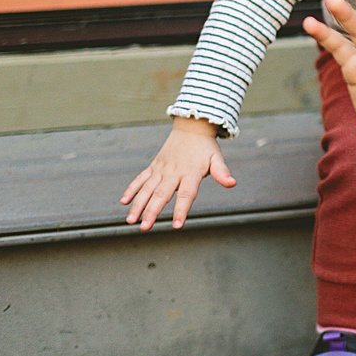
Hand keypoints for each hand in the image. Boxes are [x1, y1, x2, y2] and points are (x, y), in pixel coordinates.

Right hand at [120, 116, 235, 230]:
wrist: (191, 127)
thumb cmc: (205, 148)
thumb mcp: (216, 158)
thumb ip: (221, 172)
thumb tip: (232, 183)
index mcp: (190, 172)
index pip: (186, 194)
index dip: (181, 210)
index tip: (177, 225)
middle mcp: (173, 172)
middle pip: (161, 195)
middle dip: (152, 212)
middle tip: (145, 228)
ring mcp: (161, 169)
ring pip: (147, 189)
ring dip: (138, 205)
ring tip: (130, 221)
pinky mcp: (153, 167)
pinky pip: (140, 179)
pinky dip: (131, 189)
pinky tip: (124, 202)